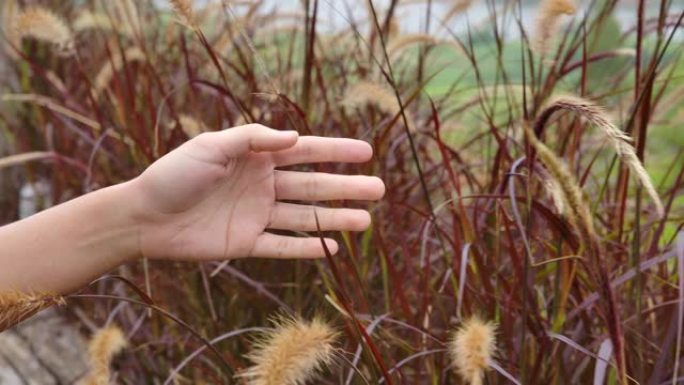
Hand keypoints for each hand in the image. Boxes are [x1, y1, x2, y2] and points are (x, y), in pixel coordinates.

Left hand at [132, 124, 384, 260]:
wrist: (143, 216)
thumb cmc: (174, 173)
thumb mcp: (211, 146)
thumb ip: (253, 139)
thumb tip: (296, 137)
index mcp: (256, 157)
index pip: (305, 151)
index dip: (336, 150)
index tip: (367, 151)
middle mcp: (262, 185)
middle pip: (313, 186)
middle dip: (347, 187)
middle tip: (380, 189)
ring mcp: (256, 215)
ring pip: (304, 217)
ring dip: (335, 219)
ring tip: (366, 221)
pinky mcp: (246, 242)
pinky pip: (282, 245)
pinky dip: (306, 248)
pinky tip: (332, 247)